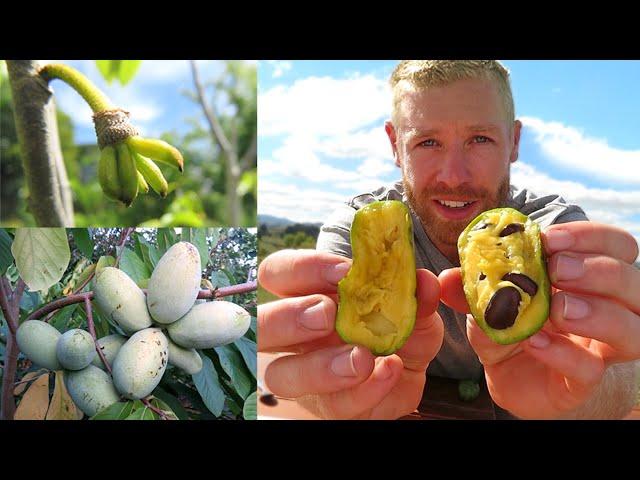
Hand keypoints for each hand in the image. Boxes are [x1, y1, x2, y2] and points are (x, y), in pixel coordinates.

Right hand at [258, 249, 443, 418]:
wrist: (405, 373)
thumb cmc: (392, 329)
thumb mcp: (408, 308)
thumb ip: (413, 296)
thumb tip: (424, 283)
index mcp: (303, 297)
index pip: (277, 273)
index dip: (302, 268)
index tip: (344, 272)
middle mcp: (294, 337)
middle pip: (261, 325)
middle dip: (289, 317)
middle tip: (327, 314)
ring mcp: (305, 377)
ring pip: (280, 376)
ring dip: (319, 367)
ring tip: (361, 358)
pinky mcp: (329, 409)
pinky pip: (334, 406)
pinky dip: (364, 389)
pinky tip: (388, 372)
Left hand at [440, 221, 639, 418]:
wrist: (507, 377)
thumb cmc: (510, 327)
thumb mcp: (488, 300)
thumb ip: (470, 285)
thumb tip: (446, 276)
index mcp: (588, 278)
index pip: (616, 247)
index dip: (591, 238)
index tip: (550, 239)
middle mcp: (608, 309)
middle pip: (633, 281)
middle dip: (597, 270)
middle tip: (557, 270)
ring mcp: (600, 348)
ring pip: (632, 328)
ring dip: (597, 312)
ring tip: (557, 308)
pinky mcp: (583, 381)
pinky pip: (591, 367)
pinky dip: (564, 352)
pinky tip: (536, 342)